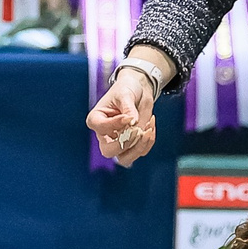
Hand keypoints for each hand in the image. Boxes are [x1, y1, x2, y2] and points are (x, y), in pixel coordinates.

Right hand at [85, 48, 172, 167]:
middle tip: (138, 129)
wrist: (138, 90)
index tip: (129, 116)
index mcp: (96, 119)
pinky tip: (151, 124)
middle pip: (109, 151)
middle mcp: (105, 134)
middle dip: (127, 142)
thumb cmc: (126, 89)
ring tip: (148, 128)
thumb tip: (132, 121)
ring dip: (140, 146)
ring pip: (125, 158)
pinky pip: (140, 152)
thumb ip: (127, 108)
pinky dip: (149, 141)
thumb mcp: (125, 94)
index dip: (116, 124)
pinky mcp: (132, 144)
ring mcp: (118, 142)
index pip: (101, 128)